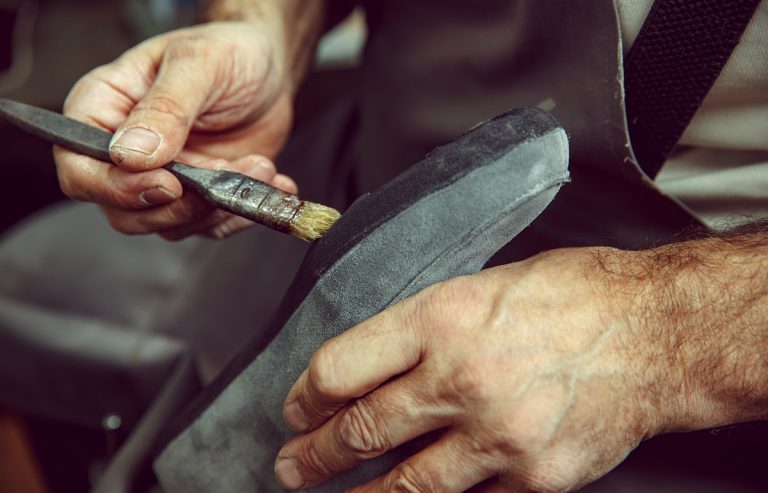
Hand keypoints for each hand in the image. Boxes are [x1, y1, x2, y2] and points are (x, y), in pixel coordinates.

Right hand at [54, 21, 295, 238]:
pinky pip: (208, 226)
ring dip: (219, 207)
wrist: (267, 68)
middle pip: (124, 211)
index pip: (81, 169)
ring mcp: (161, 178)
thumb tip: (132, 154)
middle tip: (225, 176)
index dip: (118, 188)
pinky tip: (269, 183)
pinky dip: (240, 213)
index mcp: (103, 110)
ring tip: (260, 167)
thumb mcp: (198, 63)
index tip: (169, 184)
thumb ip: (165, 107)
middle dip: (181, 206)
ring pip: (169, 224)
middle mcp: (124, 153)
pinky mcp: (196, 196)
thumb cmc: (226, 51)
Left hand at [274, 248, 677, 491]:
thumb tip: (377, 365)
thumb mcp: (483, 284)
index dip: (306, 396)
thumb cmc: (576, 297)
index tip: (297, 408)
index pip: (341, 368)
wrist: (656, 334)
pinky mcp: (531, 479)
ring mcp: (496, 436)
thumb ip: (426, 327)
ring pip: (403, 484)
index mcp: (441, 318)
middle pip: (361, 430)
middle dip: (315, 455)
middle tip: (293, 465)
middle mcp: (460, 379)